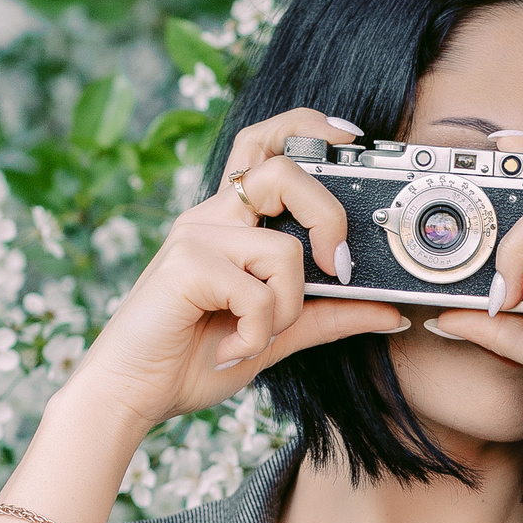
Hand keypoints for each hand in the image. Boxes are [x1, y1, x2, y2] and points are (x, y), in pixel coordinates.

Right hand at [65, 109, 407, 433]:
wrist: (131, 394)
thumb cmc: (194, 358)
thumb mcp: (276, 334)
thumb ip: (328, 316)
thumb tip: (391, 312)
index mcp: (230, 221)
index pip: (265, 145)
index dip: (308, 128)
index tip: (351, 137)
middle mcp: (212, 217)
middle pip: (283, 171)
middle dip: (327, 216)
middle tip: (334, 265)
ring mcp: (196, 237)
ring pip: (283, 249)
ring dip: (285, 307)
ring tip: (256, 337)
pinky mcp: (185, 265)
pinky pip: (257, 292)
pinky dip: (256, 333)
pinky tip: (230, 350)